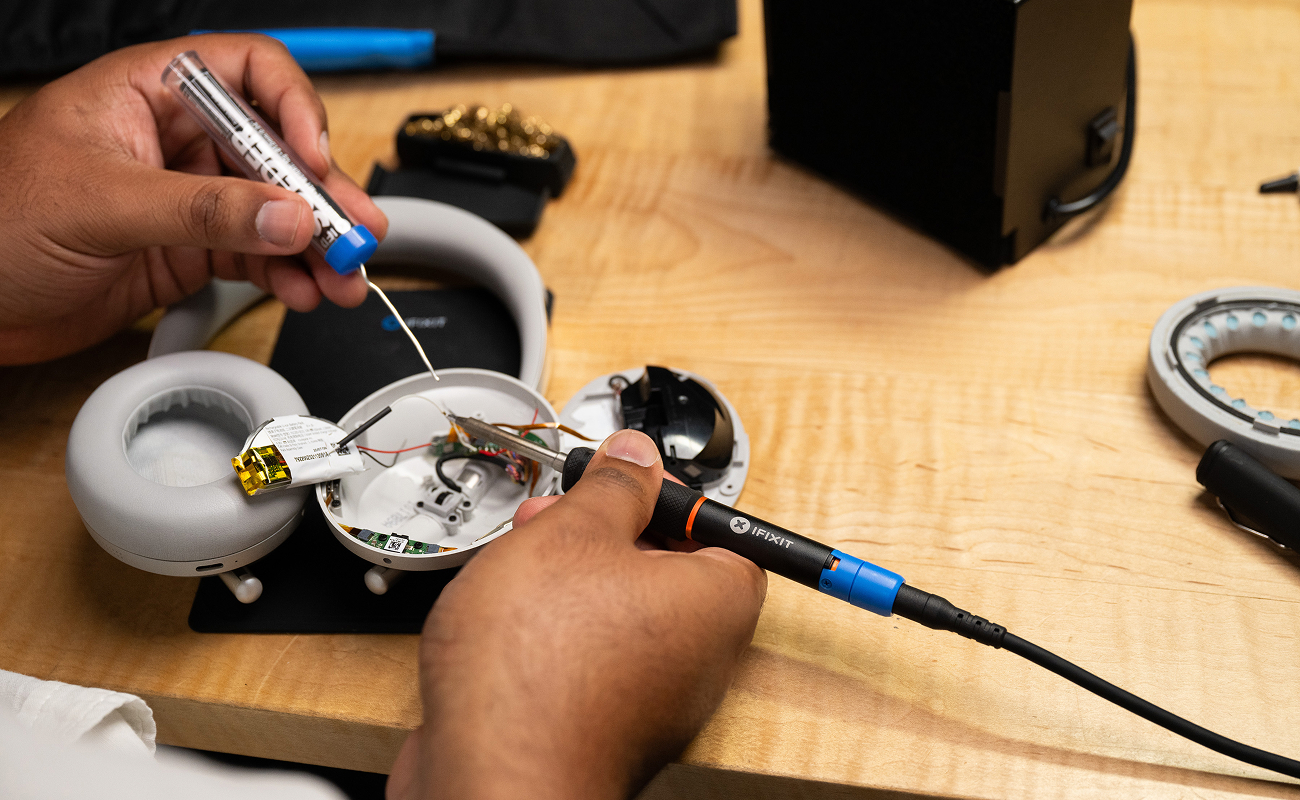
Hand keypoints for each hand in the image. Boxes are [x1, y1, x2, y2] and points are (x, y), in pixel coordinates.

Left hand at [0, 34, 384, 363]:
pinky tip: (303, 291)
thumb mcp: (100, 204)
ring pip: (275, 211)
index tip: (313, 161)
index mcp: (148, 92)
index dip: (291, 109)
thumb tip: (285, 217)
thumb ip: (202, 212)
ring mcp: (186, 198)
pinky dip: (287, 276)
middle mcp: (175, 139)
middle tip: (355, 233)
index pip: (248, 72)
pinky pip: (257, 257)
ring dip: (316, 245)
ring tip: (344, 277)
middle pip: (276, 151)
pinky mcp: (187, 251)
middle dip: (322, 194)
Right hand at [387, 430, 766, 799]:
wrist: (493, 772)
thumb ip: (613, 488)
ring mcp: (651, 701)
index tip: (629, 482)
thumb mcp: (573, 533)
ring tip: (521, 559)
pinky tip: (509, 617)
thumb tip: (637, 460)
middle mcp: (697, 659)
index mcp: (716, 602)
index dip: (672, 503)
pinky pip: (592, 659)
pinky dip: (557, 631)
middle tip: (559, 516)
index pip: (724, 533)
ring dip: (574, 579)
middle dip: (606, 534)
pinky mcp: (602, 727)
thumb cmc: (542, 669)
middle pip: (665, 572)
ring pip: (621, 615)